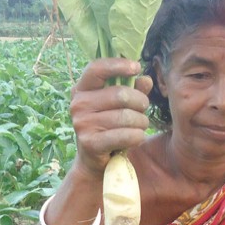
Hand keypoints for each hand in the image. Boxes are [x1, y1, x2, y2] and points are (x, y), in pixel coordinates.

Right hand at [70, 58, 152, 176]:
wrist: (93, 159)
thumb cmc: (108, 126)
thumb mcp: (118, 105)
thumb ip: (132, 90)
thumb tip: (146, 80)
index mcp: (82, 89)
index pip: (96, 68)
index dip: (118, 65)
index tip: (136, 67)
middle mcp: (78, 104)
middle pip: (121, 94)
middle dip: (140, 102)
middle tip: (144, 109)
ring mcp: (82, 124)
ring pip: (127, 116)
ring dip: (141, 122)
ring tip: (141, 126)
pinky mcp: (90, 143)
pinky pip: (125, 135)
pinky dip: (137, 136)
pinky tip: (137, 137)